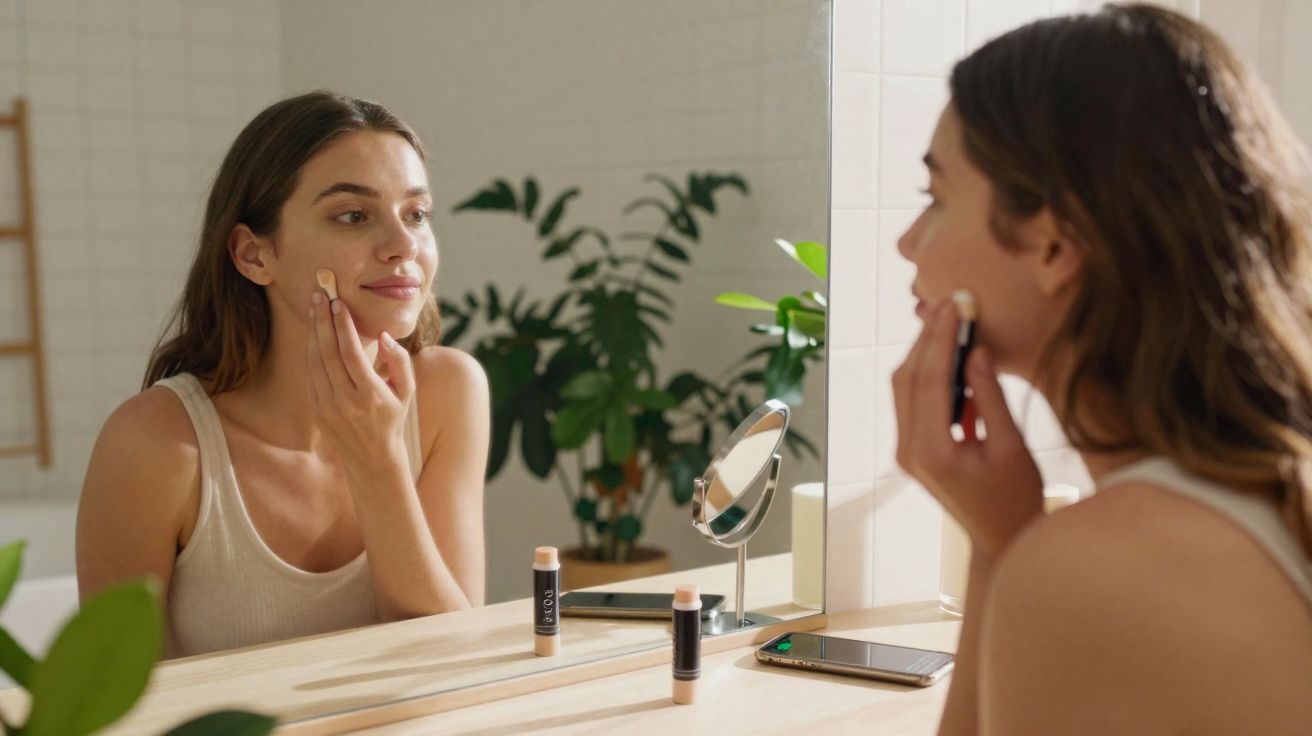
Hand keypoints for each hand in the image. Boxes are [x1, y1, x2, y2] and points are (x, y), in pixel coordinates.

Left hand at [307, 291, 415, 478]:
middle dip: (322, 321)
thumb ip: (399, 361)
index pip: (351, 353)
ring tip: (313, 308)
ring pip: (315, 362)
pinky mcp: (317, 410)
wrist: (372, 458)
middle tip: (319, 295)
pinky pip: (311, 374)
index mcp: (370, 395)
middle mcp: (346, 401)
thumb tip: (383, 336)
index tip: (338, 303)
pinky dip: (311, 351)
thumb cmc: (393, 418)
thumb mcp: (407, 391)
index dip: (342, 326)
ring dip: (313, 332)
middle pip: (328, 353)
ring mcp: (328, 407)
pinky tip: (314, 334)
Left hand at [891, 299, 1043, 561]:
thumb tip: (975, 351)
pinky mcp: (913, 448)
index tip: (953, 305)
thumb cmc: (1016, 498)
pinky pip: (913, 400)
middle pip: (908, 379)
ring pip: (905, 387)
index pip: (928, 381)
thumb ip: (991, 399)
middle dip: (927, 337)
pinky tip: (948, 351)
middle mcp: (909, 450)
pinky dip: (927, 372)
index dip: (939, 338)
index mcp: (931, 451)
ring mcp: (906, 450)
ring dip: (924, 352)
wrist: (1001, 538)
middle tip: (949, 301)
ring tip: (948, 317)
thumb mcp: (1012, 447)